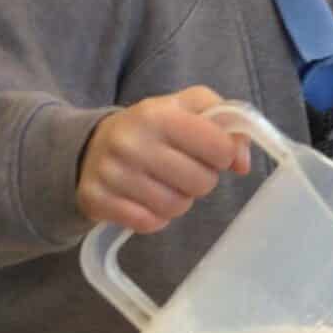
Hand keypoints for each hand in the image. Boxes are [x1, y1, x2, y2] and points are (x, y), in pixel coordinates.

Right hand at [76, 86, 250, 231]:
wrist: (90, 147)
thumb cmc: (151, 127)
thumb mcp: (186, 108)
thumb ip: (225, 123)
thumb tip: (242, 163)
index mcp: (156, 114)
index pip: (219, 147)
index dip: (223, 153)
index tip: (212, 151)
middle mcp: (131, 142)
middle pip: (201, 183)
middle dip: (202, 179)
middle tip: (185, 170)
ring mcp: (111, 173)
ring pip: (176, 207)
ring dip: (179, 200)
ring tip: (165, 183)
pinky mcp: (97, 200)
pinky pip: (150, 224)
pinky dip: (155, 216)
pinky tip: (145, 198)